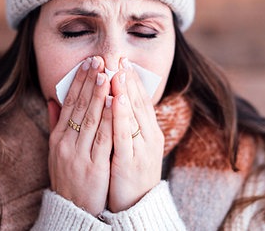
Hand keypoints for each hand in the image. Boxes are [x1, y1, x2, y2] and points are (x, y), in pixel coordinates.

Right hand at [47, 56, 112, 215]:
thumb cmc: (68, 178)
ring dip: (99, 95)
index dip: (78, 82)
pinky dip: (108, 119)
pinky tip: (114, 103)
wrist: (72, 211)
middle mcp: (66, 145)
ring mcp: (79, 156)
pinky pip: (103, 139)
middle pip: (79, 108)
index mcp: (58, 139)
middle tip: (99, 60)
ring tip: (107, 74)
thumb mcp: (57, 152)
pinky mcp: (94, 167)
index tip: (88, 63)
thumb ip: (57, 124)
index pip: (69, 104)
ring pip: (91, 120)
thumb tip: (54, 99)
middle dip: (90, 82)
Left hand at [107, 59, 164, 211]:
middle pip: (138, 103)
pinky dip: (120, 115)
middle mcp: (149, 138)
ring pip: (133, 115)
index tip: (123, 61)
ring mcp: (142, 149)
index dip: (133, 81)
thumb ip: (124, 126)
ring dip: (125, 91)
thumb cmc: (129, 176)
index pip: (141, 101)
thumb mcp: (131, 148)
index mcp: (150, 133)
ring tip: (117, 71)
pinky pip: (124, 135)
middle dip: (128, 79)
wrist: (137, 208)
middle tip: (120, 57)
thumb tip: (115, 103)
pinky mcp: (130, 161)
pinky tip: (115, 99)